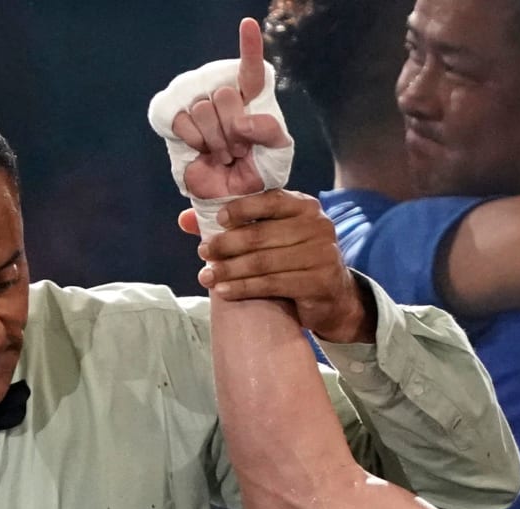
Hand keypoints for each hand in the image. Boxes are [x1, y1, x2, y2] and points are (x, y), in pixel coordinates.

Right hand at [169, 19, 289, 200]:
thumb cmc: (257, 169)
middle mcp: (222, 90)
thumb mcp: (278, 153)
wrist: (231, 194)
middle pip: (227, 95)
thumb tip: (240, 121)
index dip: (250, 46)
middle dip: (235, 131)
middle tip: (239, 149)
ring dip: (217, 141)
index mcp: (252, 95)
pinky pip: (184, 121)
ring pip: (204, 109)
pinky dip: (197, 143)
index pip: (252, 68)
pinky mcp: (174, 113)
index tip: (248, 25)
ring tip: (224, 153)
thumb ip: (271, 130)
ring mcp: (196, 99)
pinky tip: (204, 150)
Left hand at [186, 190, 373, 342]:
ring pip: (263, 262)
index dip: (240, 209)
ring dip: (230, 270)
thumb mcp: (271, 236)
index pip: (269, 200)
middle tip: (203, 253)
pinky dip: (244, 288)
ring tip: (207, 276)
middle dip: (226, 245)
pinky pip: (272, 284)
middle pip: (261, 234)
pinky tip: (225, 292)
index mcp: (305, 207)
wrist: (334, 296)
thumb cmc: (294, 260)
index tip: (217, 221)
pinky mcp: (319, 282)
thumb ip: (235, 224)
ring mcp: (322, 255)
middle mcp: (318, 226)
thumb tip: (185, 219)